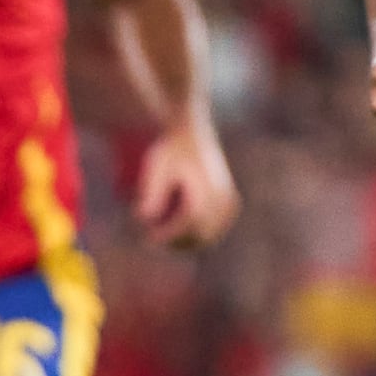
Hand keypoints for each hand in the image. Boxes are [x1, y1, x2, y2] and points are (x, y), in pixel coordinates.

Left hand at [136, 119, 239, 249]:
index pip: (189, 223)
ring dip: (188, 240)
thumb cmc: (171, 150)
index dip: (169, 235)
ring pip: (210, 235)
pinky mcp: (231, 203)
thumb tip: (144, 218)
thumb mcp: (156, 167)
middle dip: (176, 242)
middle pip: (201, 235)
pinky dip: (200, 233)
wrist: (193, 134)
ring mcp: (230, 201)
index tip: (149, 237)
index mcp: (206, 189)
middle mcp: (222, 197)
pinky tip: (180, 229)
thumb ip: (151, 192)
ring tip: (163, 235)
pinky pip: (217, 228)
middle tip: (153, 239)